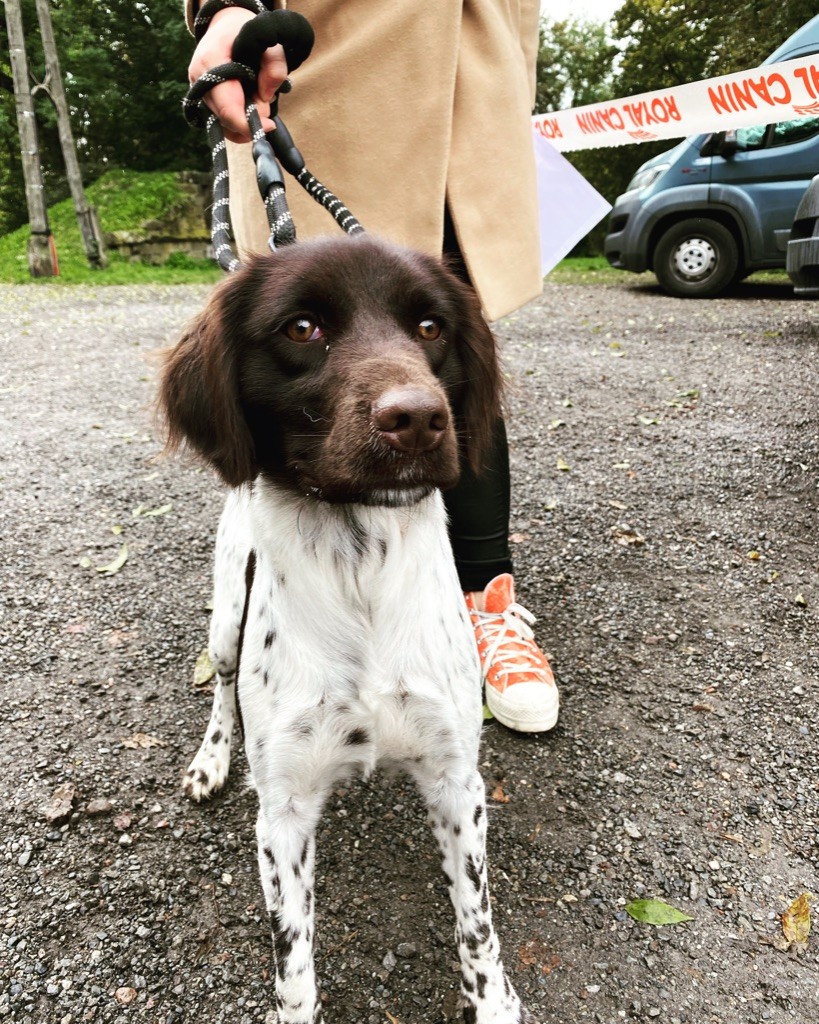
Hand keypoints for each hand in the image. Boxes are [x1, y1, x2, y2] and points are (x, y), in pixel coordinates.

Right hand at [188, 7, 288, 143]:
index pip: (227, 108)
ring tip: (256, 95)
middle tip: (266, 99)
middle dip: (251, 118)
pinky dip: (239, 120)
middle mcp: (198, 80)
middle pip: (226, 120)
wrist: (225, 24)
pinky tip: (249, 107)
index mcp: (210, 62)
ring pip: (224, 124)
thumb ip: (274, 67)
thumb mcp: (267, 42)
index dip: (248, 124)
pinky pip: (221, 122)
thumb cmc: (246, 32)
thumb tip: (266, 98)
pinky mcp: (201, 100)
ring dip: (245, 118)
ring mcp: (197, 92)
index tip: (270, 125)